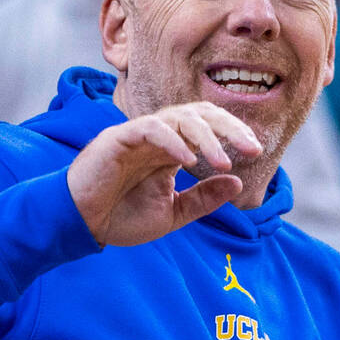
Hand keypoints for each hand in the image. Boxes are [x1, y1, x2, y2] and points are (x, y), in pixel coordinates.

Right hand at [67, 102, 262, 246]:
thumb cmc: (121, 216)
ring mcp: (138, 134)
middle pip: (199, 114)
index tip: (257, 150)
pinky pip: (150, 129)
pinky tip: (188, 161)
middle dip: (229, 127)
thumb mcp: (172, 213)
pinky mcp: (118, 139)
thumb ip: (203, 198)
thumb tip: (238, 182)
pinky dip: (172, 141)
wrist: (82, 225)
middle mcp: (158, 137)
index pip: (208, 127)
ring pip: (178, 118)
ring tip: (223, 161)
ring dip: (206, 137)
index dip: (234, 133)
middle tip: (253, 147)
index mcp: (171, 149)